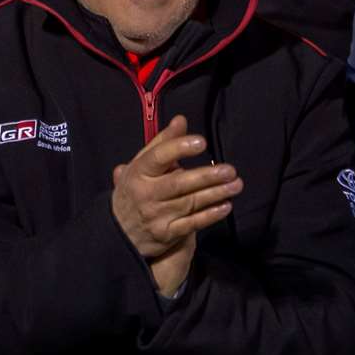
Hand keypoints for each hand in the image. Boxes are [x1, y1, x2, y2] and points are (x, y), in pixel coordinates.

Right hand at [111, 116, 241, 291]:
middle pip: (178, 183)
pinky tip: (225, 206)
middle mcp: (146, 194)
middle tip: (229, 170)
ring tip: (235, 185)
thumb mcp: (140, 165)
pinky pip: (192, 223)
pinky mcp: (166, 234)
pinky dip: (210, 215)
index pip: (157, 157)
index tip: (200, 142)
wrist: (119, 231)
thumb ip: (163, 143)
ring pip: (190, 202)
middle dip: (206, 176)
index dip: (179, 148)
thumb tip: (181, 121)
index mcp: (138, 173)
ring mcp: (156, 215)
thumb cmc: (134, 191)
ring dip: (216, 194)